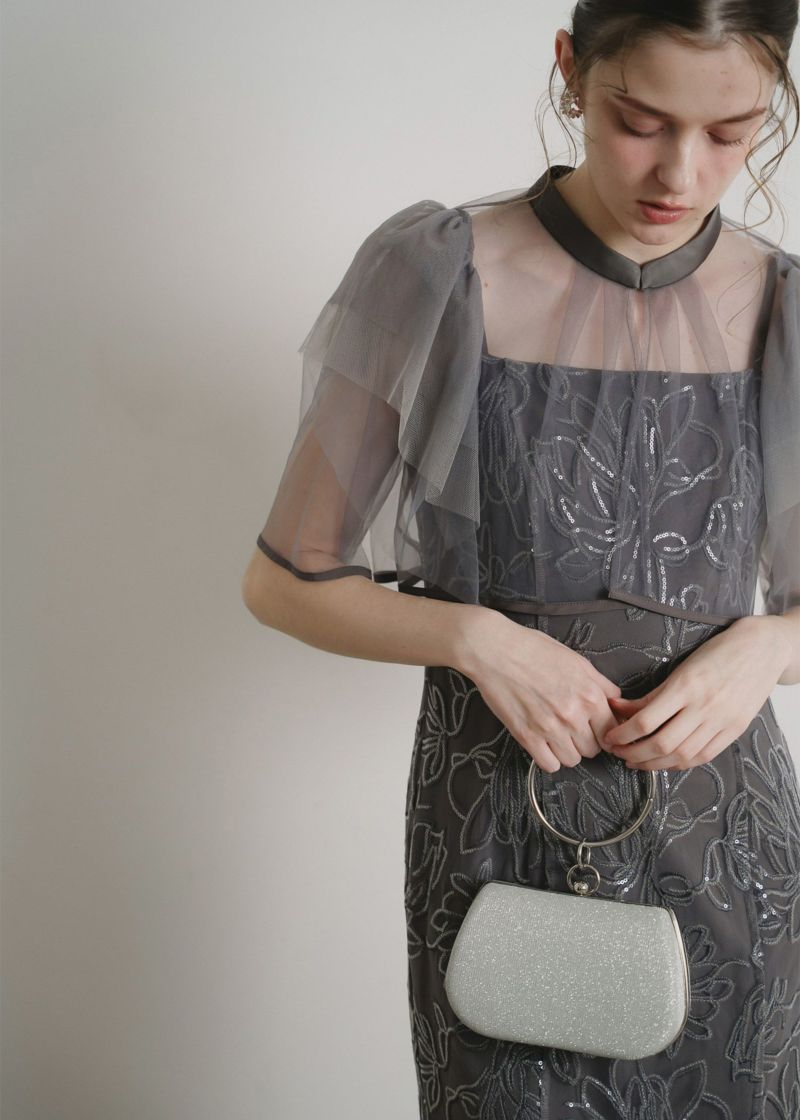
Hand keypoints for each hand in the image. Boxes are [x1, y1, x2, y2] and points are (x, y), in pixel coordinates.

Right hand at [458, 608, 623, 772]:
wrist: (495, 651)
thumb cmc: (534, 649)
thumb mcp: (576, 661)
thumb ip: (600, 684)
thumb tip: (615, 702)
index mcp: (590, 696)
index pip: (611, 731)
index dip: (603, 730)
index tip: (595, 729)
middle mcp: (574, 716)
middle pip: (593, 749)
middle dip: (585, 740)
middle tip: (572, 728)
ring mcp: (550, 729)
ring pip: (573, 760)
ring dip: (567, 750)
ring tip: (556, 735)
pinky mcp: (527, 737)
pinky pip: (550, 765)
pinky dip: (548, 758)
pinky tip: (543, 743)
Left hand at [601, 615, 792, 771]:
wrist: (761, 649)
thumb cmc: (717, 653)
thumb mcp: (681, 668)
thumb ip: (652, 693)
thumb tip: (617, 708)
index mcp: (686, 686)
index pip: (646, 721)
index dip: (623, 734)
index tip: (609, 737)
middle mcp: (704, 706)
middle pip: (661, 744)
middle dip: (633, 753)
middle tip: (616, 753)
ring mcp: (721, 721)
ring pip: (681, 755)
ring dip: (653, 763)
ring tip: (634, 761)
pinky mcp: (734, 730)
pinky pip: (703, 756)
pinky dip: (679, 764)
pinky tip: (663, 763)